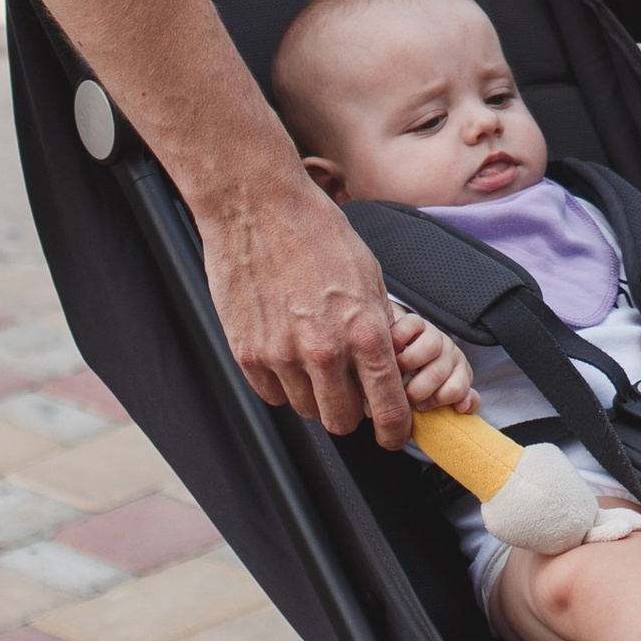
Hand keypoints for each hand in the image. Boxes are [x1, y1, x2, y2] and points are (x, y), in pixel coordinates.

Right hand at [200, 181, 413, 446]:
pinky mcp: (246, 353)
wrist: (257, 205)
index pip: (387, 409)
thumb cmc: (316, 231)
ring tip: (312, 356)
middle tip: (349, 390)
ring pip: (305, 408)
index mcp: (364, 331)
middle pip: (341, 421)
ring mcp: (281, 355)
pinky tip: (285, 349)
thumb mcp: (369, 273)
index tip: (393, 435)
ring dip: (314, 393)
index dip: (394, 430)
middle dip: (350, 412)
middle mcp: (324, 351)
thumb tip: (387, 365)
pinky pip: (271, 393)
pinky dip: (282, 381)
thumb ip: (378, 325)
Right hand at [390, 302, 475, 412]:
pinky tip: (389, 352)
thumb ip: (448, 407)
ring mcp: (434, 334)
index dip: (437, 401)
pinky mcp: (415, 321)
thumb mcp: (429, 401)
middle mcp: (449, 353)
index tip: (420, 407)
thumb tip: (463, 407)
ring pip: (431, 347)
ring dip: (408, 363)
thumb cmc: (409, 385)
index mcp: (458, 374)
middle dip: (417, 390)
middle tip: (402, 395)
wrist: (387, 356)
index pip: (458, 389)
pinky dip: (398, 340)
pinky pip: (411, 326)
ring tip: (394, 373)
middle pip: (440, 372)